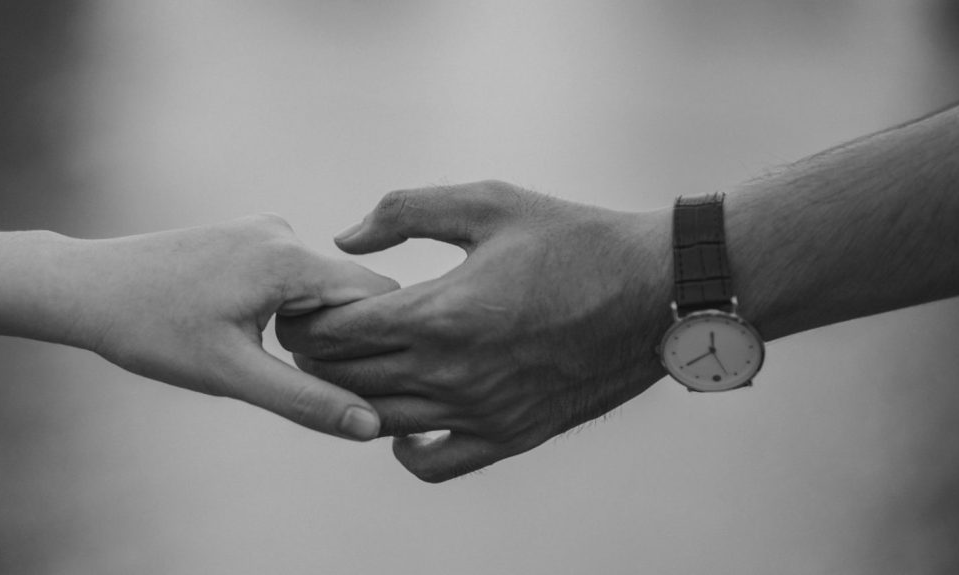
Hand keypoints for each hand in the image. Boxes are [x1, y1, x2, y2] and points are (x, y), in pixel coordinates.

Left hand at [42, 214, 397, 440]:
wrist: (86, 288)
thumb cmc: (151, 330)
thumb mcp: (232, 375)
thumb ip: (306, 400)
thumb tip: (370, 426)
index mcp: (289, 258)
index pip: (379, 295)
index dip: (382, 342)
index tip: (367, 385)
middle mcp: (283, 232)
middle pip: (351, 292)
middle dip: (343, 340)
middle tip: (307, 383)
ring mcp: (262, 231)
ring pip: (320, 288)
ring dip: (311, 328)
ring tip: (261, 359)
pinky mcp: (244, 238)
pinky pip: (291, 278)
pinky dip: (286, 311)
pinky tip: (242, 336)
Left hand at [277, 181, 673, 480]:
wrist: (654, 292)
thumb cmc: (572, 239)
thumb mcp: (489, 203)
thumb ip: (406, 211)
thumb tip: (345, 239)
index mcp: (441, 313)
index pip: (335, 333)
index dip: (305, 319)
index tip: (303, 305)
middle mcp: (452, 373)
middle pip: (344, 380)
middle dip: (315, 357)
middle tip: (313, 335)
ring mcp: (479, 412)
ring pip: (376, 422)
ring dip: (349, 397)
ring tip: (348, 368)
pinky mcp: (508, 436)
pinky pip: (432, 464)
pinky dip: (403, 448)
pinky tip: (403, 419)